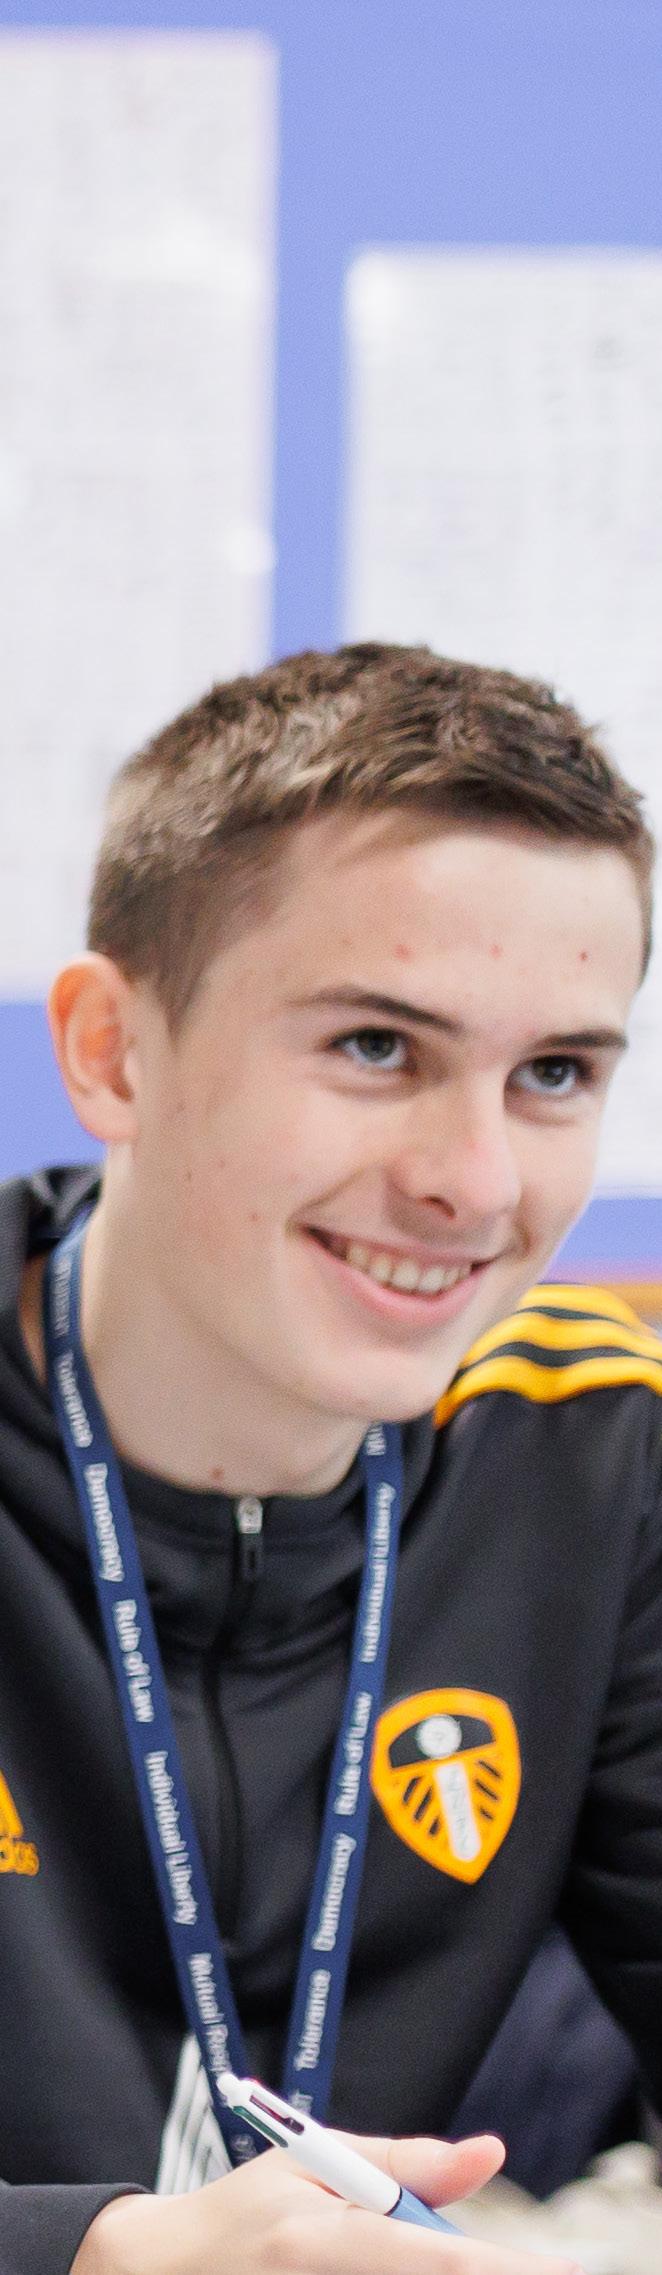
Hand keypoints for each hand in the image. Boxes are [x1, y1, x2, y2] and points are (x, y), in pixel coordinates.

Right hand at [71, 2128, 584, 2273]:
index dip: (504, 2271)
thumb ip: (403, 2164)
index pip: (434, 2262)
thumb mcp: (311, 2166)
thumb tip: (491, 2153)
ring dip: (422, 2273)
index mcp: (320, 2243)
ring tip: (354, 2246)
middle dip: (459, 2267)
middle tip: (421, 2240)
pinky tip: (354, 2262)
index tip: (561, 2273)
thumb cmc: (241, 2217)